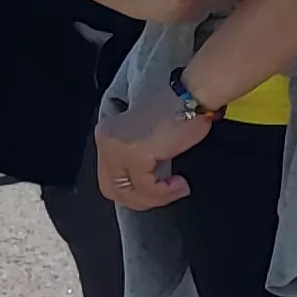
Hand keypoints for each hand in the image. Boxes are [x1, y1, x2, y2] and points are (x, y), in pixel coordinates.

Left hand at [91, 97, 214, 208]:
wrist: (191, 97)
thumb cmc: (179, 113)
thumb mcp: (149, 141)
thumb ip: (139, 160)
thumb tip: (144, 187)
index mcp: (107, 135)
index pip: (109, 178)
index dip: (134, 191)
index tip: (159, 190)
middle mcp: (105, 140)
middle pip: (112, 189)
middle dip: (142, 200)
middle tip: (167, 195)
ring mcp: (116, 147)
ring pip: (127, 192)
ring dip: (156, 198)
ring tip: (179, 189)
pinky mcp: (133, 153)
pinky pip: (146, 187)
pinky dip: (164, 192)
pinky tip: (179, 184)